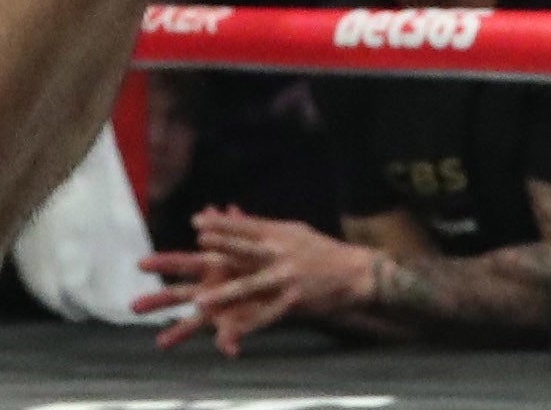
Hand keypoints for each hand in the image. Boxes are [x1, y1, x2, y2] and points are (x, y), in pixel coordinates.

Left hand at [134, 210, 374, 354]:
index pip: (245, 227)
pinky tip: (229, 337)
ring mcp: (286, 277)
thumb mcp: (289, 231)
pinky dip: (247, 327)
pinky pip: (265, 316)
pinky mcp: (293, 300)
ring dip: (225, 294)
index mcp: (278, 234)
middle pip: (245, 249)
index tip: (197, 222)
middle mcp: (280, 252)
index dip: (221, 225)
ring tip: (201, 301)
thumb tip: (230, 212)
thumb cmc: (316, 250)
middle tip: (198, 243)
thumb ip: (258, 226)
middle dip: (220, 247)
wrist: (353, 271)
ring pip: (250, 285)